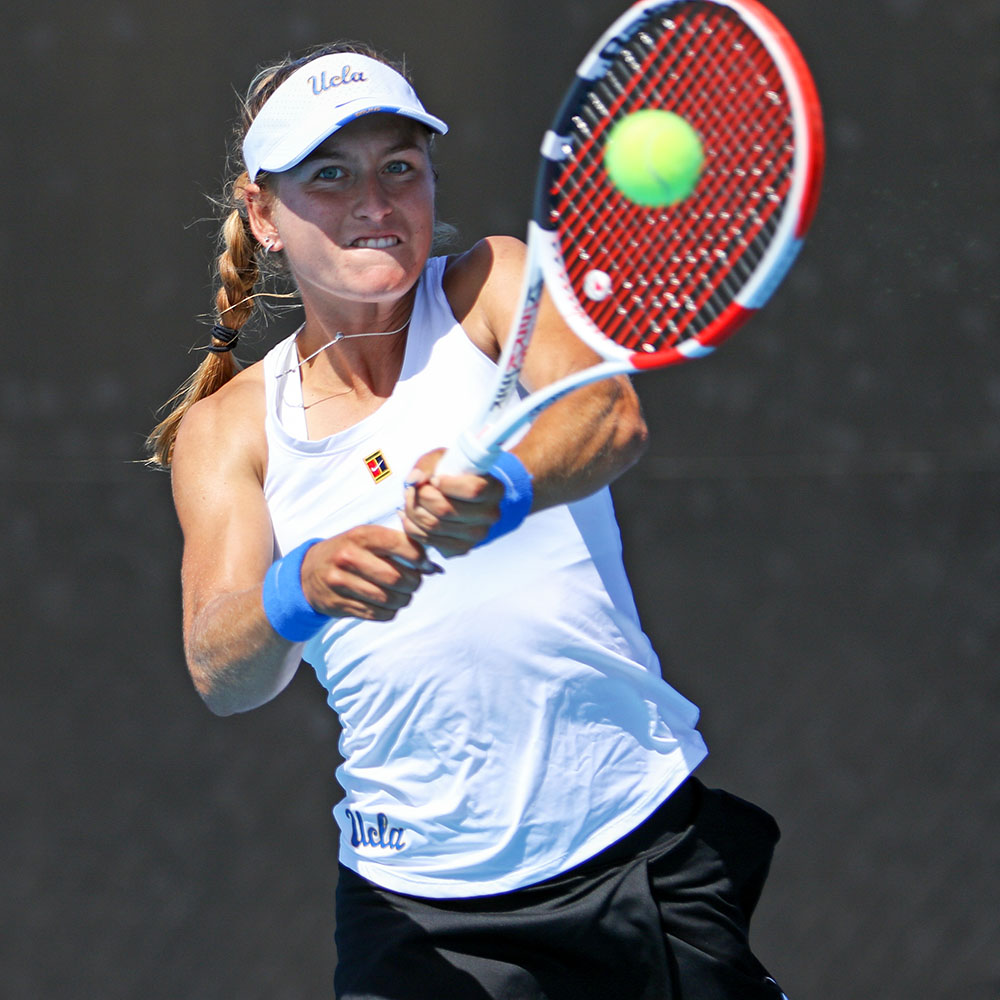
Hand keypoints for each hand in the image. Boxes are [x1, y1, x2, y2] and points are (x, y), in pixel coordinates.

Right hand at [300, 525, 439, 621]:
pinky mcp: (337, 604)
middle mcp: (348, 557)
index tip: (426, 566)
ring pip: (387, 599)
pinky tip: (388, 605)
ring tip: (403, 595)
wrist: (307, 571)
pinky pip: (376, 615)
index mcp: (361, 535)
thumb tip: (434, 567)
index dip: (421, 559)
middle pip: (396, 578)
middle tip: (415, 583)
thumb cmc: (349, 551)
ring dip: (403, 600)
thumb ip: (399, 546)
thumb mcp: (367, 538)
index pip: (402, 546)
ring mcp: (340, 582)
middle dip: (414, 584)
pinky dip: (389, 612)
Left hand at [399, 448, 504, 557]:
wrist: (460, 497)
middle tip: (412, 489)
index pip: (473, 490)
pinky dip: (412, 528)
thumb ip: (428, 465)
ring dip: (412, 511)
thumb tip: (414, 480)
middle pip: (446, 510)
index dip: (447, 484)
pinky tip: (410, 516)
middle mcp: (489, 515)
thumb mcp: (443, 459)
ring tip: (409, 500)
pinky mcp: (461, 548)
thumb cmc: (453, 474)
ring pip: (434, 526)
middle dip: (421, 497)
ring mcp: (477, 535)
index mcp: (493, 490)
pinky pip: (429, 541)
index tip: (433, 479)